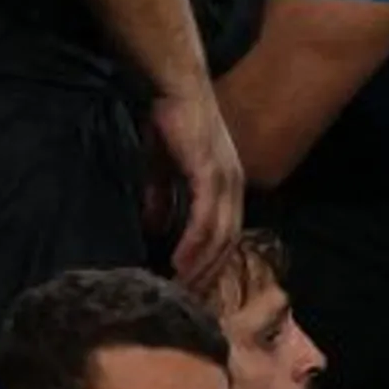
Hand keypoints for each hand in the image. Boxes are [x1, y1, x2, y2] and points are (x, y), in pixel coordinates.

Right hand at [149, 83, 243, 288]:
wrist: (174, 87)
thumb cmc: (170, 123)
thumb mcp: (163, 168)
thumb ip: (162, 198)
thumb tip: (155, 227)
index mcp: (227, 186)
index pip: (226, 234)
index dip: (211, 263)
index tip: (193, 288)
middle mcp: (233, 186)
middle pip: (227, 243)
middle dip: (208, 274)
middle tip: (189, 301)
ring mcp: (225, 180)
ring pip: (218, 236)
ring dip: (201, 266)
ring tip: (182, 290)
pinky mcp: (210, 173)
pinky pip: (205, 218)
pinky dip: (194, 243)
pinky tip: (179, 262)